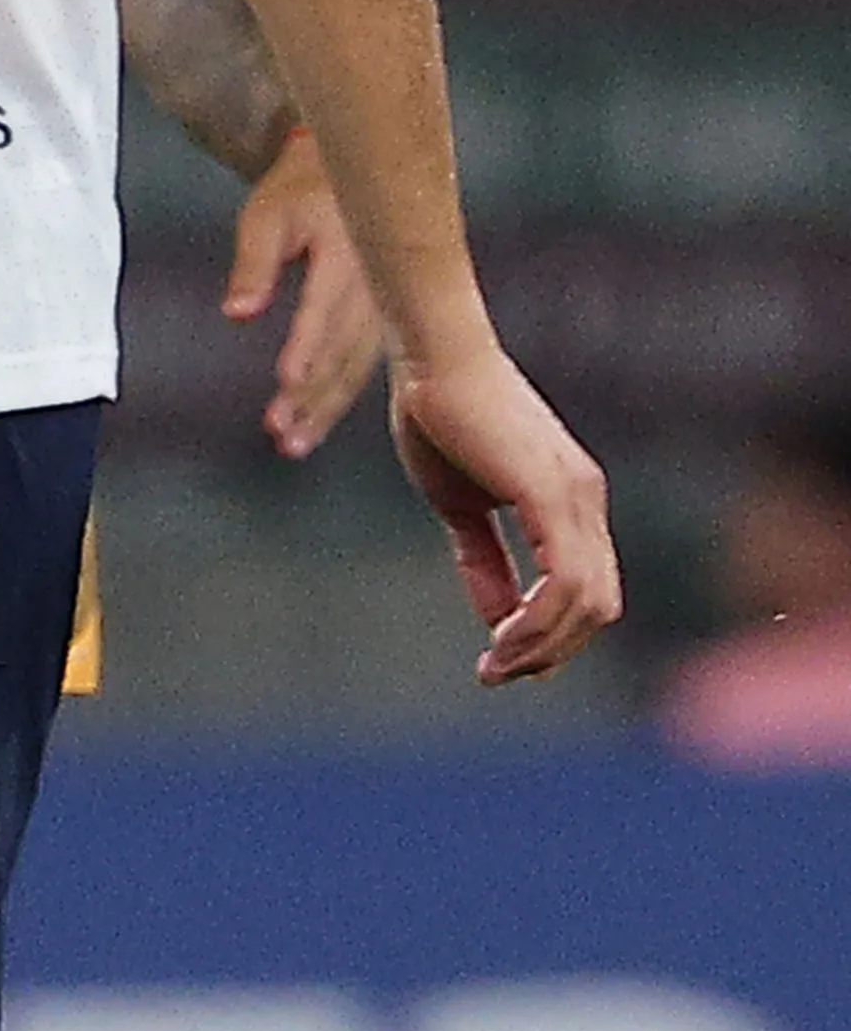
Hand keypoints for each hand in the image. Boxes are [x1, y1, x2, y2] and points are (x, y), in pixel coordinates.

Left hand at [227, 135, 381, 456]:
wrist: (356, 170)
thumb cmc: (302, 190)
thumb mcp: (267, 215)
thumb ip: (253, 265)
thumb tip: (236, 313)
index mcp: (349, 256)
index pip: (324, 310)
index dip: (306, 346)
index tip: (286, 380)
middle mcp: (375, 288)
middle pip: (341, 350)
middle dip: (310, 395)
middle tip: (280, 432)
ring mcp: (384, 308)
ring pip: (354, 367)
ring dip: (324, 408)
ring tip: (293, 443)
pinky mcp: (382, 321)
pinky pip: (361, 366)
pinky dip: (336, 398)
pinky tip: (311, 426)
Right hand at [387, 343, 624, 686]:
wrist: (433, 356)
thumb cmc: (438, 415)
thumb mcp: (459, 504)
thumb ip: (483, 559)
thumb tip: (497, 617)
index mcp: (570, 501)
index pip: (586, 589)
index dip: (552, 635)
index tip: (501, 660)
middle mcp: (585, 502)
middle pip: (598, 607)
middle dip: (551, 652)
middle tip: (496, 674)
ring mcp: (575, 498)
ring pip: (587, 603)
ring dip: (542, 646)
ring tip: (494, 665)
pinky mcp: (551, 494)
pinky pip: (563, 580)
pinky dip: (536, 620)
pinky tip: (500, 635)